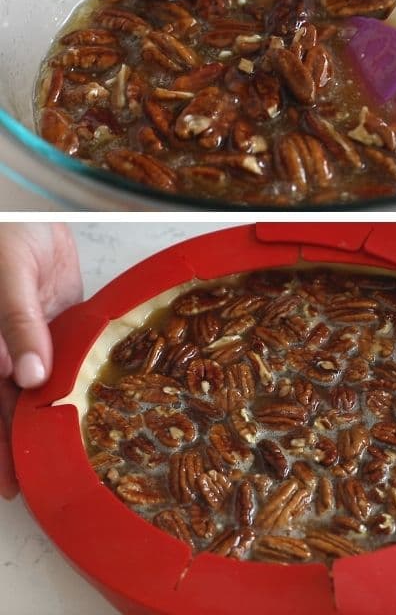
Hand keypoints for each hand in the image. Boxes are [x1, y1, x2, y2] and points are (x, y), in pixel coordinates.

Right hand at [0, 224, 81, 498]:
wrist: (35, 206)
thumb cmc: (8, 232)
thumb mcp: (9, 274)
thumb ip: (16, 322)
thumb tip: (27, 377)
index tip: (9, 480)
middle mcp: (4, 350)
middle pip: (8, 406)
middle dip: (19, 446)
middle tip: (36, 487)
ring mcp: (31, 340)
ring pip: (38, 390)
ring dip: (47, 421)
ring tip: (65, 460)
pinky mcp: (58, 325)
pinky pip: (66, 358)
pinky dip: (73, 381)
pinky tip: (89, 408)